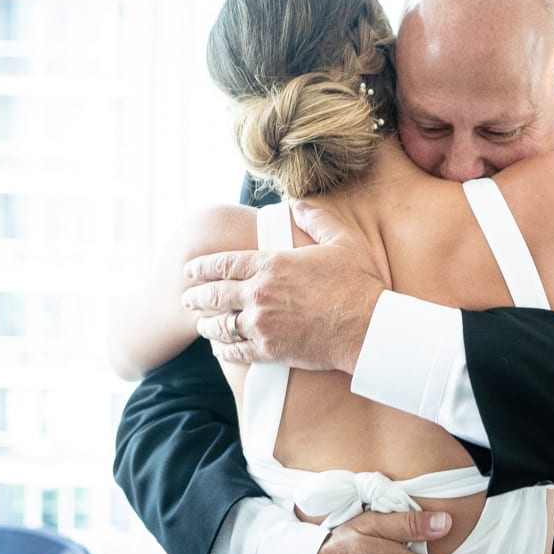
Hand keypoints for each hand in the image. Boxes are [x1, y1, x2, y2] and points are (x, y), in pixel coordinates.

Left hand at [181, 201, 385, 372]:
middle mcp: (259, 293)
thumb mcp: (342, 240)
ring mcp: (262, 323)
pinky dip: (223, 348)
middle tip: (186, 298)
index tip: (189, 270)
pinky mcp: (269, 349)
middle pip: (214, 294)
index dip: (201, 267)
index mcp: (272, 264)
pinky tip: (220, 348)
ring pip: (220, 324)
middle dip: (195, 296)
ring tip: (201, 324)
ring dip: (206, 324)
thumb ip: (316, 218)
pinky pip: (235, 350)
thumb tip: (297, 203)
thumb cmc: (358, 283)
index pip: (223, 263)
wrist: (368, 327)